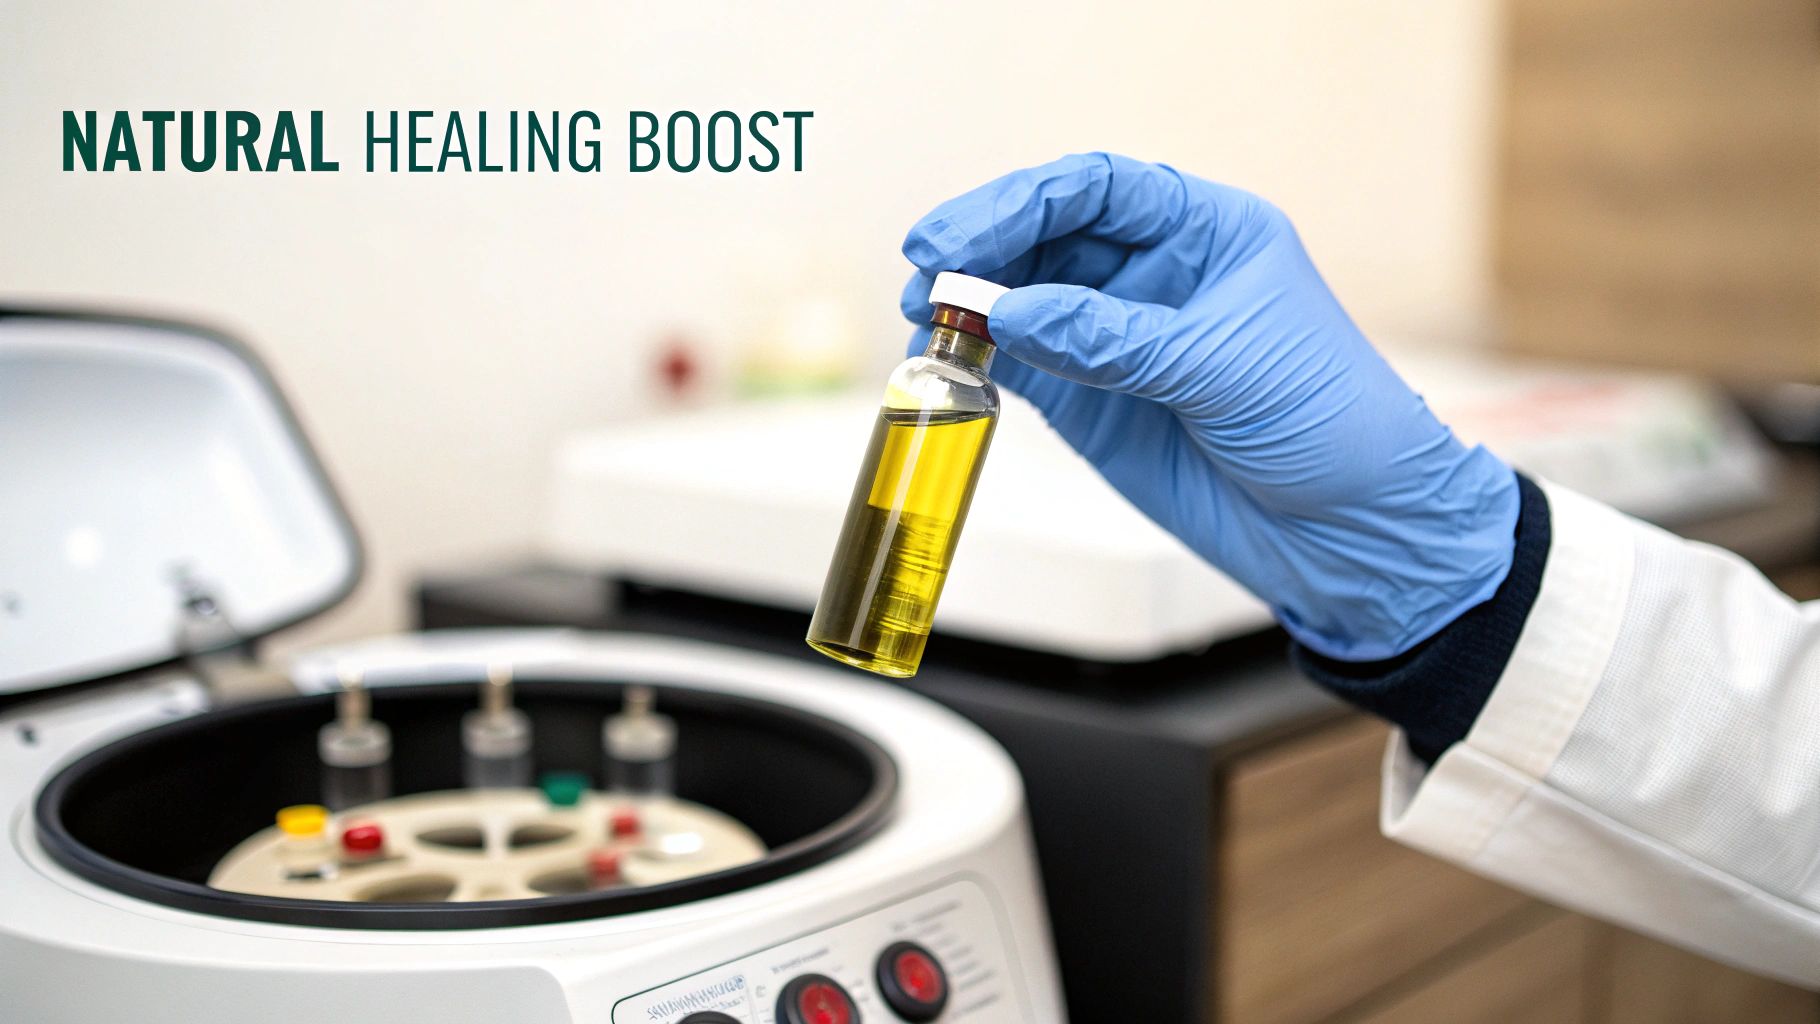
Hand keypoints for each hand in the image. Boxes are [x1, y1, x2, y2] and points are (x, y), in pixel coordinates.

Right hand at [899, 152, 1517, 659]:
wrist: (1352, 532)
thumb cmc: (1332, 426)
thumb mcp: (1224, 367)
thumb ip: (1113, 339)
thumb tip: (1011, 313)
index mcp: (1209, 232)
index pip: (1101, 189)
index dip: (1025, 202)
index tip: (966, 234)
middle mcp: (1160, 273)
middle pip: (1051, 234)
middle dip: (985, 245)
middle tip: (927, 267)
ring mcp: (1123, 336)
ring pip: (1027, 295)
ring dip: (973, 300)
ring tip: (925, 313)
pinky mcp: (1098, 399)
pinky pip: (1026, 362)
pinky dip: (984, 356)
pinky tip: (951, 353)